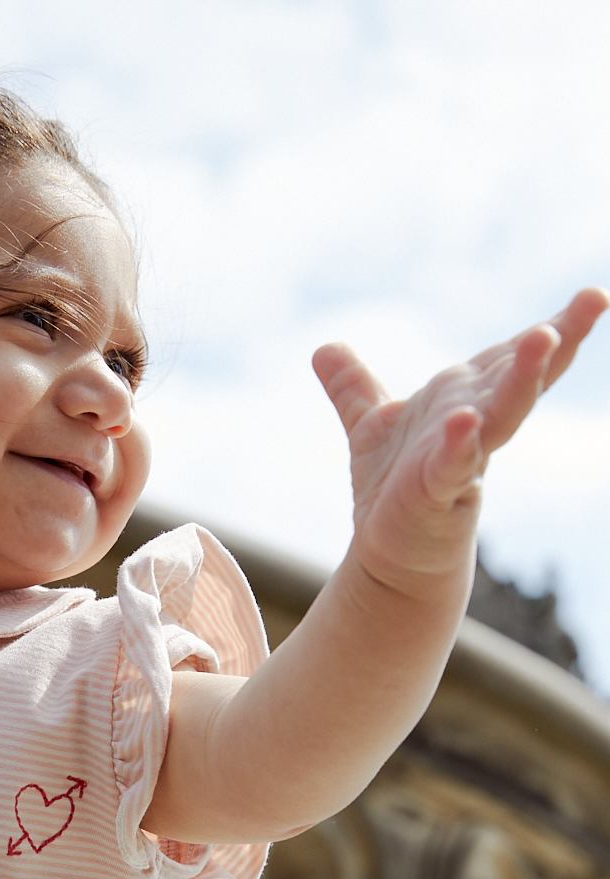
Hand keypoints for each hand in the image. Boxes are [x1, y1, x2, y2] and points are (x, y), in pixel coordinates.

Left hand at [312, 287, 608, 598]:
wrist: (387, 553)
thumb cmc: (394, 488)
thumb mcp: (372, 427)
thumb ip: (353, 388)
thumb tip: (324, 349)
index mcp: (466, 399)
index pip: (510, 357)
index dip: (552, 327)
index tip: (591, 296)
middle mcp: (473, 424)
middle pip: (521, 378)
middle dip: (555, 342)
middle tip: (593, 301)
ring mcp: (461, 459)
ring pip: (500, 415)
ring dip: (523, 379)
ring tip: (544, 339)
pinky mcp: (437, 493)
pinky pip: (452, 464)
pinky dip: (459, 443)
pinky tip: (465, 421)